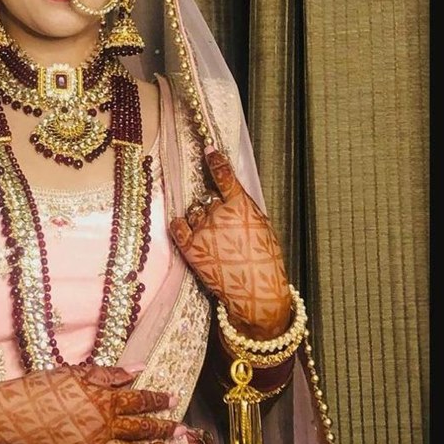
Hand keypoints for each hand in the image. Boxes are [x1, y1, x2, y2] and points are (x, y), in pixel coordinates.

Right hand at [0, 363, 183, 443]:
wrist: (12, 414)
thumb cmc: (44, 387)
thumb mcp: (78, 372)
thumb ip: (111, 374)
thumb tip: (139, 369)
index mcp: (103, 398)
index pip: (140, 400)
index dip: (158, 399)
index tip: (173, 398)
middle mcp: (103, 425)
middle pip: (142, 428)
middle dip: (164, 428)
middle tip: (182, 428)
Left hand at [169, 148, 290, 339]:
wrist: (257, 293)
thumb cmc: (265, 260)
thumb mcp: (262, 226)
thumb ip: (244, 207)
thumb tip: (229, 195)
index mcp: (241, 206)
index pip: (224, 175)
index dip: (215, 160)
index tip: (208, 149)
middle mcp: (219, 214)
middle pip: (208, 197)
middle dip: (213, 205)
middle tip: (224, 225)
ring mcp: (202, 230)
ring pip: (194, 211)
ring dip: (200, 218)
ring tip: (214, 238)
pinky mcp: (190, 248)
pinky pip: (178, 226)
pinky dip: (181, 225)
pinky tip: (187, 229)